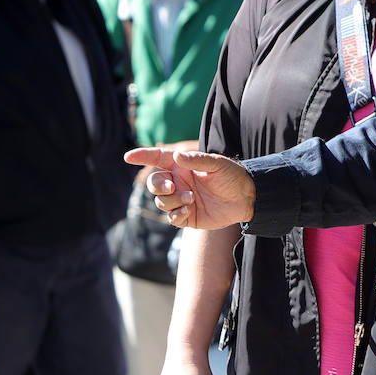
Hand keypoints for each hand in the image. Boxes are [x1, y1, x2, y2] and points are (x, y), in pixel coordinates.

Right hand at [124, 147, 255, 229]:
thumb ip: (196, 160)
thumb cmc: (232, 176)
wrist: (247, 198)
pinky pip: (171, 218)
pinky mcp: (187, 216)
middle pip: (154, 183)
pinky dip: (176, 214)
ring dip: (172, 200)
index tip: (128, 157)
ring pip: (161, 202)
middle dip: (157, 185)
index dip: (142, 156)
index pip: (157, 159)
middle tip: (172, 186)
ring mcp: (181, 199)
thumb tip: (176, 157)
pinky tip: (188, 210)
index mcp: (182, 166)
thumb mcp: (217, 164)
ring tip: (190, 199)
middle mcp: (178, 182)